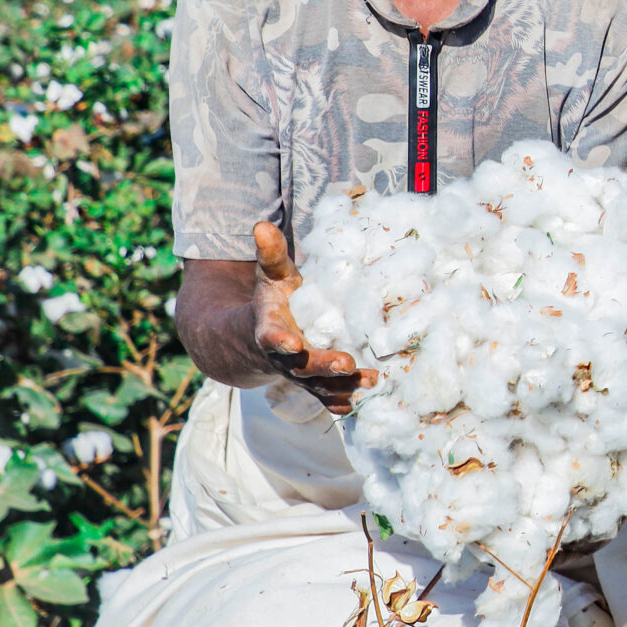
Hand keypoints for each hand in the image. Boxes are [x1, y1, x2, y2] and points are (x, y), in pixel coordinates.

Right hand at [251, 222, 375, 412]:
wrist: (256, 342)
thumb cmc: (273, 301)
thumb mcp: (270, 277)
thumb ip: (270, 255)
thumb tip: (261, 224)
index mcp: (269, 330)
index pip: (272, 338)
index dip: (281, 341)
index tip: (292, 343)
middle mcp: (285, 358)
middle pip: (303, 367)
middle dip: (324, 366)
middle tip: (347, 363)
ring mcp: (300, 375)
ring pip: (321, 386)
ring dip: (344, 386)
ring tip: (371, 380)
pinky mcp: (315, 385)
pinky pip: (329, 399)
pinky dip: (343, 403)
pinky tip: (364, 401)